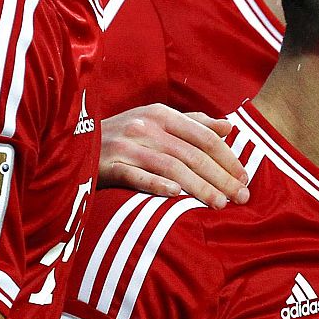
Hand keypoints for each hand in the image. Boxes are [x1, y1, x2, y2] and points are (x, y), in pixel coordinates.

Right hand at [98, 104, 249, 207]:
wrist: (73, 142)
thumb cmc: (123, 135)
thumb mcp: (155, 121)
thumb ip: (193, 123)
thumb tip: (228, 127)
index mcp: (161, 114)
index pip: (203, 135)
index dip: (227, 156)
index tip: (245, 177)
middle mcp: (146, 126)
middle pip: (192, 154)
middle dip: (221, 177)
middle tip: (241, 198)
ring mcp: (127, 145)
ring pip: (171, 166)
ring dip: (198, 186)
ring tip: (219, 204)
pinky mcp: (108, 164)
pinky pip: (136, 175)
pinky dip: (157, 184)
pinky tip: (176, 195)